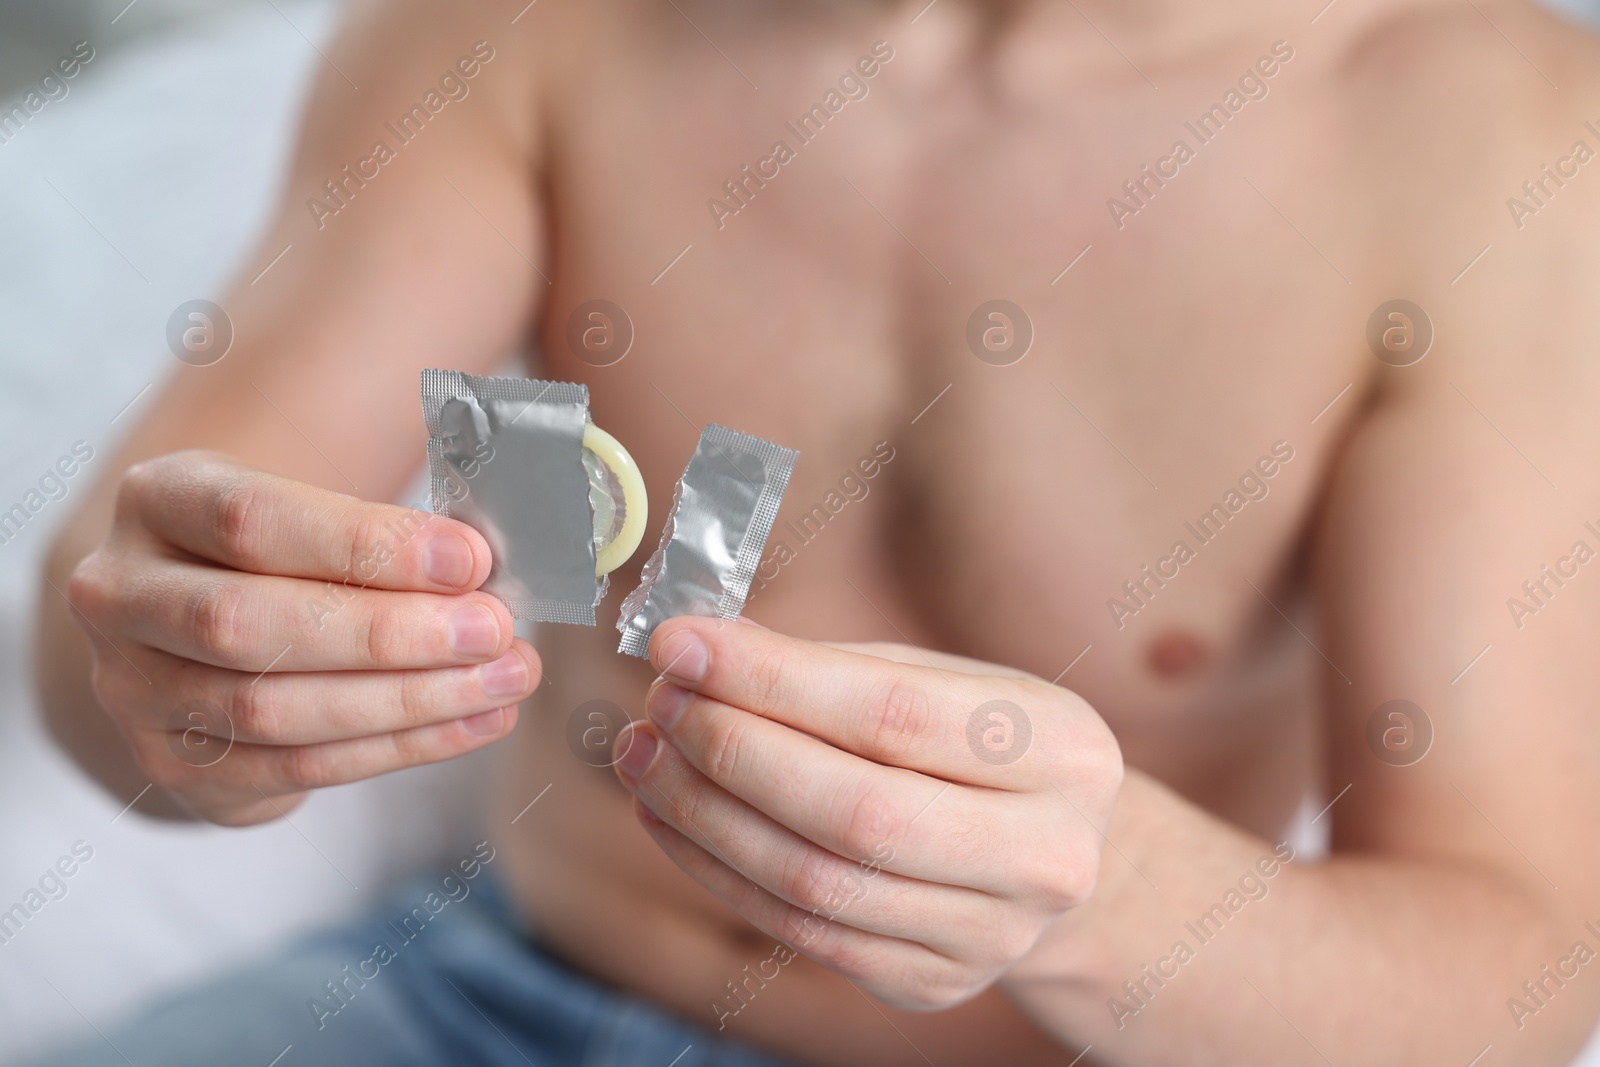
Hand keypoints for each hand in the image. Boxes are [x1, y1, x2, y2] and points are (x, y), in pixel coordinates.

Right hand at [65, 451, 537, 824]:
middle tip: (494, 630)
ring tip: (504, 679)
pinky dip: (400, 746)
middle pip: (249, 624)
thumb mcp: (313, 505)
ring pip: (271, 708)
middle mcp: (121, 594)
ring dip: (408, 700)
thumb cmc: (285, 550)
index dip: (366, 544)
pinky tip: (475, 721)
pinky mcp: (174, 763)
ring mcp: (134, 690)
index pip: (251, 519)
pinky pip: (296, 766)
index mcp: (157, 499)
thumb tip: (479, 568)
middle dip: (389, 634)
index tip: (469, 559)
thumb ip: (383, 528)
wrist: (201, 623)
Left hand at [611, 617, 1121, 1010]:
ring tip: (644, 754)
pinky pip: (802, 932)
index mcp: (1061, 750)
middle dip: (732, 750)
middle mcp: (1043, 854)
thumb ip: (836, 669)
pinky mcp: (932, 983)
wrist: (1056, 862)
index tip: (680, 643)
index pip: (893, 713)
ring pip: (816, 882)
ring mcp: (992, 935)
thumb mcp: (947, 684)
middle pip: (855, 810)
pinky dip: (719, 871)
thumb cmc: (985, 750)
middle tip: (659, 702)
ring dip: (705, 815)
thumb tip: (702, 652)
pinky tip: (669, 817)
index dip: (772, 678)